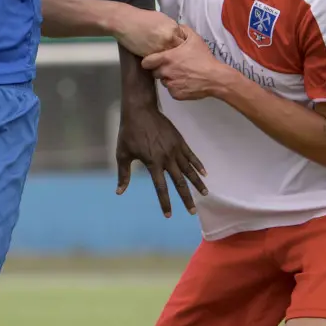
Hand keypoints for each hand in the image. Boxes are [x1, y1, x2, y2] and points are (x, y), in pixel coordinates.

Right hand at [111, 7, 185, 57]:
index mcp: (174, 28)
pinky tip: (157, 60)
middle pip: (180, 52)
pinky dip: (159, 62)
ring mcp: (161, 48)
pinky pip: (159, 61)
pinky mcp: (151, 55)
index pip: (185, 42)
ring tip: (167, 62)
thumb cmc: (141, 18)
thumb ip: (172, 28)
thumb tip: (177, 35)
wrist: (124, 21)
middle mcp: (170, 38)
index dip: (183, 47)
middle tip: (177, 58)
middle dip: (179, 55)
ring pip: (170, 59)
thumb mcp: (161, 19)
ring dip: (169, 60)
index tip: (181, 50)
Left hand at [116, 53, 207, 217]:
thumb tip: (119, 192)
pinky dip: (198, 165)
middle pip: (179, 183)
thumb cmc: (128, 132)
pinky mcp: (179, 141)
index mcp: (153, 163)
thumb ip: (123, 174)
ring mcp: (175, 149)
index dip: (165, 202)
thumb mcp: (122, 153)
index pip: (161, 188)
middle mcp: (167, 158)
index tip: (169, 215)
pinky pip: (191, 156)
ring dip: (197, 183)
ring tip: (205, 194)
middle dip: (186, 198)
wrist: (140, 110)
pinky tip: (205, 174)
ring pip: (189, 170)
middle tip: (192, 212)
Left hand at [141, 27, 229, 100]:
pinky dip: (176, 87)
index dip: (149, 62)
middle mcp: (165, 72)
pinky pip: (171, 90)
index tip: (154, 61)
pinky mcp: (176, 94)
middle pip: (155, 72)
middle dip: (161, 69)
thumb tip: (177, 26)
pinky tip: (185, 82)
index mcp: (166, 58)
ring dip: (169, 78)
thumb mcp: (195, 39)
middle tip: (172, 67)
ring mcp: (170, 84)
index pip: (146, 62)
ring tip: (181, 74)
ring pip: (164, 81)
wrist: (216, 78)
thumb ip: (183, 30)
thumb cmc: (204, 58)